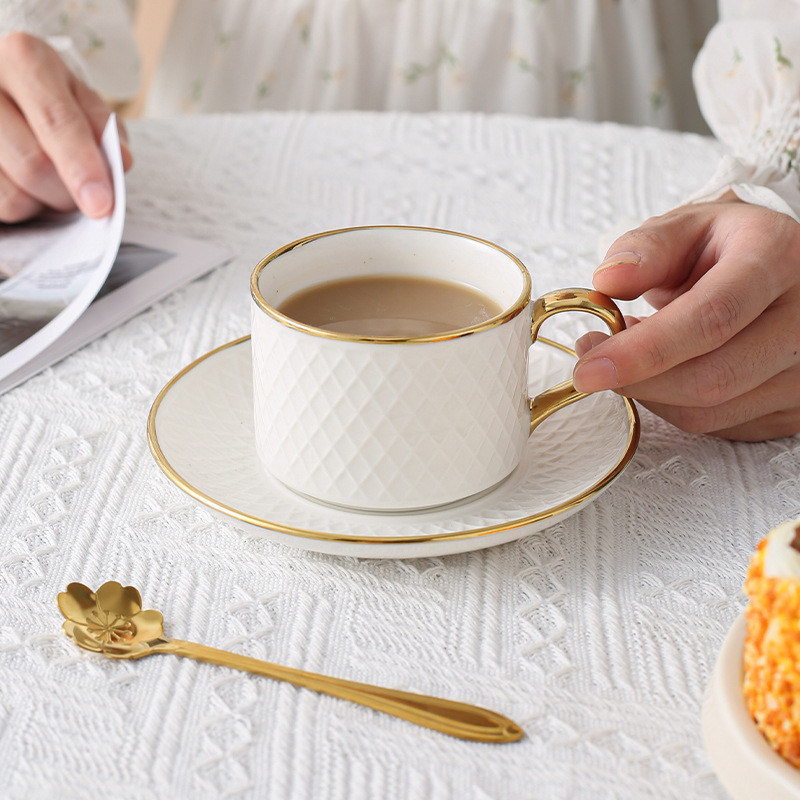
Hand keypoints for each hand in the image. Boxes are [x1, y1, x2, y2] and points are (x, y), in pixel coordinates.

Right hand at [0, 32, 131, 222]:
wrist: (2, 89)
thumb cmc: (48, 97)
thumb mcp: (82, 99)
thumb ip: (105, 129)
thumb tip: (120, 162)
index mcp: (23, 60)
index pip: (57, 122)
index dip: (82, 168)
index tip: (101, 203)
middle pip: (34, 165)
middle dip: (68, 193)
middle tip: (81, 192)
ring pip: (12, 195)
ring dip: (42, 204)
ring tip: (46, 181)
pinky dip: (20, 207)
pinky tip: (22, 184)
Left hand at [572, 195, 799, 440]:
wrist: (778, 269)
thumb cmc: (726, 248)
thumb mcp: (685, 228)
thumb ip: (646, 249)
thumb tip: (609, 280)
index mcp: (777, 259)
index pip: (711, 318)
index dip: (643, 351)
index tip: (589, 367)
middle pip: (711, 378)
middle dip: (636, 382)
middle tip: (590, 364)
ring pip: (710, 412)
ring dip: (650, 394)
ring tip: (628, 357)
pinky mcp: (794, 407)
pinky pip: (718, 426)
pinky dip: (673, 405)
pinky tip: (664, 372)